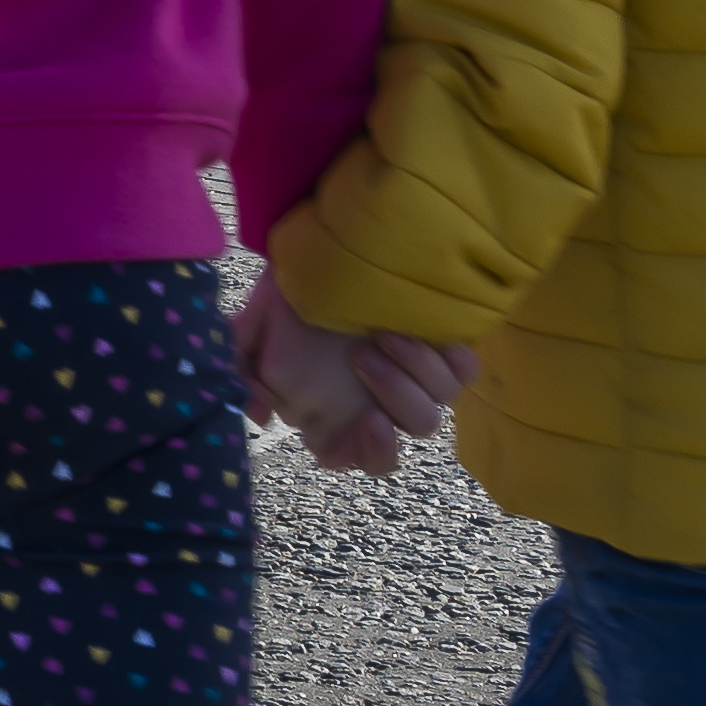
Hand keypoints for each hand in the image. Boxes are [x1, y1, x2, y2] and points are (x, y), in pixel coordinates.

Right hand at [232, 285, 474, 479]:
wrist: (322, 248)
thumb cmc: (289, 292)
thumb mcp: (253, 326)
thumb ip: (242, 370)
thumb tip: (261, 415)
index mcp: (333, 409)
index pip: (352, 457)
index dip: (368, 451)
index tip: (370, 422)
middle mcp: (377, 403)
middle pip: (405, 436)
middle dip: (391, 399)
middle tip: (363, 358)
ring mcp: (413, 380)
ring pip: (434, 409)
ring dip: (412, 376)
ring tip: (385, 336)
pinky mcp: (443, 353)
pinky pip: (463, 373)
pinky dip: (447, 359)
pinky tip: (421, 332)